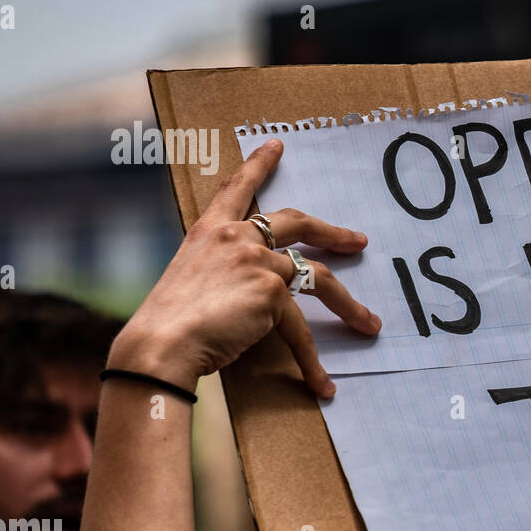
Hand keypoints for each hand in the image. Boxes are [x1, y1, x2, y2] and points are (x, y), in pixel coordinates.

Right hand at [108, 139, 379, 397]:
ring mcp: (258, 261)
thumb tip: (242, 293)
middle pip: (297, 222)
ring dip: (349, 305)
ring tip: (370, 323)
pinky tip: (324, 384)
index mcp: (210, 230)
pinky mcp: (273, 293)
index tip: (277, 145)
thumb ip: (219, 274)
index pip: (238, 189)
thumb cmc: (166, 324)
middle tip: (357, 242)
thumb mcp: (189, 282)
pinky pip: (301, 330)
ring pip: (319, 280)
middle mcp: (237, 237)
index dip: (259, 165)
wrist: (160, 344)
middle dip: (332, 233)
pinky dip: (313, 362)